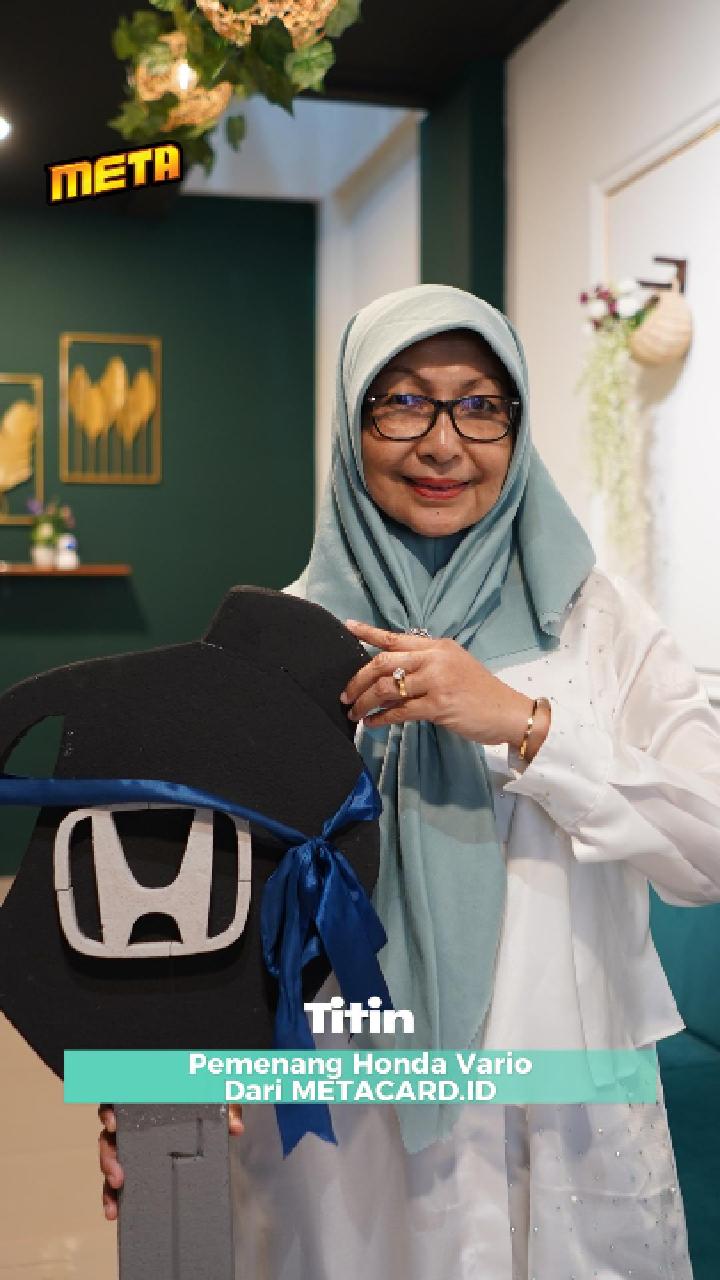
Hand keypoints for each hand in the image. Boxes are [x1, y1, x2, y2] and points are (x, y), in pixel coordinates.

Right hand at [98, 1103, 244, 1220]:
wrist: (211, 1115)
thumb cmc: (207, 1102)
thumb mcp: (217, 1101)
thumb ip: (226, 1109)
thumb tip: (235, 1128)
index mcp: (147, 1101)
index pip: (119, 1102)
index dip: (109, 1112)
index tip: (113, 1124)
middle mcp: (134, 1121)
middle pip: (109, 1135)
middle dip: (109, 1156)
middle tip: (118, 1174)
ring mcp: (133, 1144)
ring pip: (110, 1158)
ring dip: (109, 1177)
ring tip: (116, 1197)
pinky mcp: (138, 1165)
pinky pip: (117, 1178)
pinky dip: (113, 1195)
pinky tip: (115, 1210)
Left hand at [341, 620, 549, 756]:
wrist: (509, 712)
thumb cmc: (480, 692)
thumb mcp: (454, 667)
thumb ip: (425, 667)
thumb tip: (389, 678)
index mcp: (437, 646)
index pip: (396, 637)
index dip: (368, 632)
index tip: (348, 627)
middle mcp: (435, 659)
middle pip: (383, 662)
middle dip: (358, 679)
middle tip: (345, 694)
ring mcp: (437, 681)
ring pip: (387, 688)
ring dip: (365, 702)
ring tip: (354, 712)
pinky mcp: (439, 705)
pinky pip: (400, 711)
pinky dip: (381, 718)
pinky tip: (372, 723)